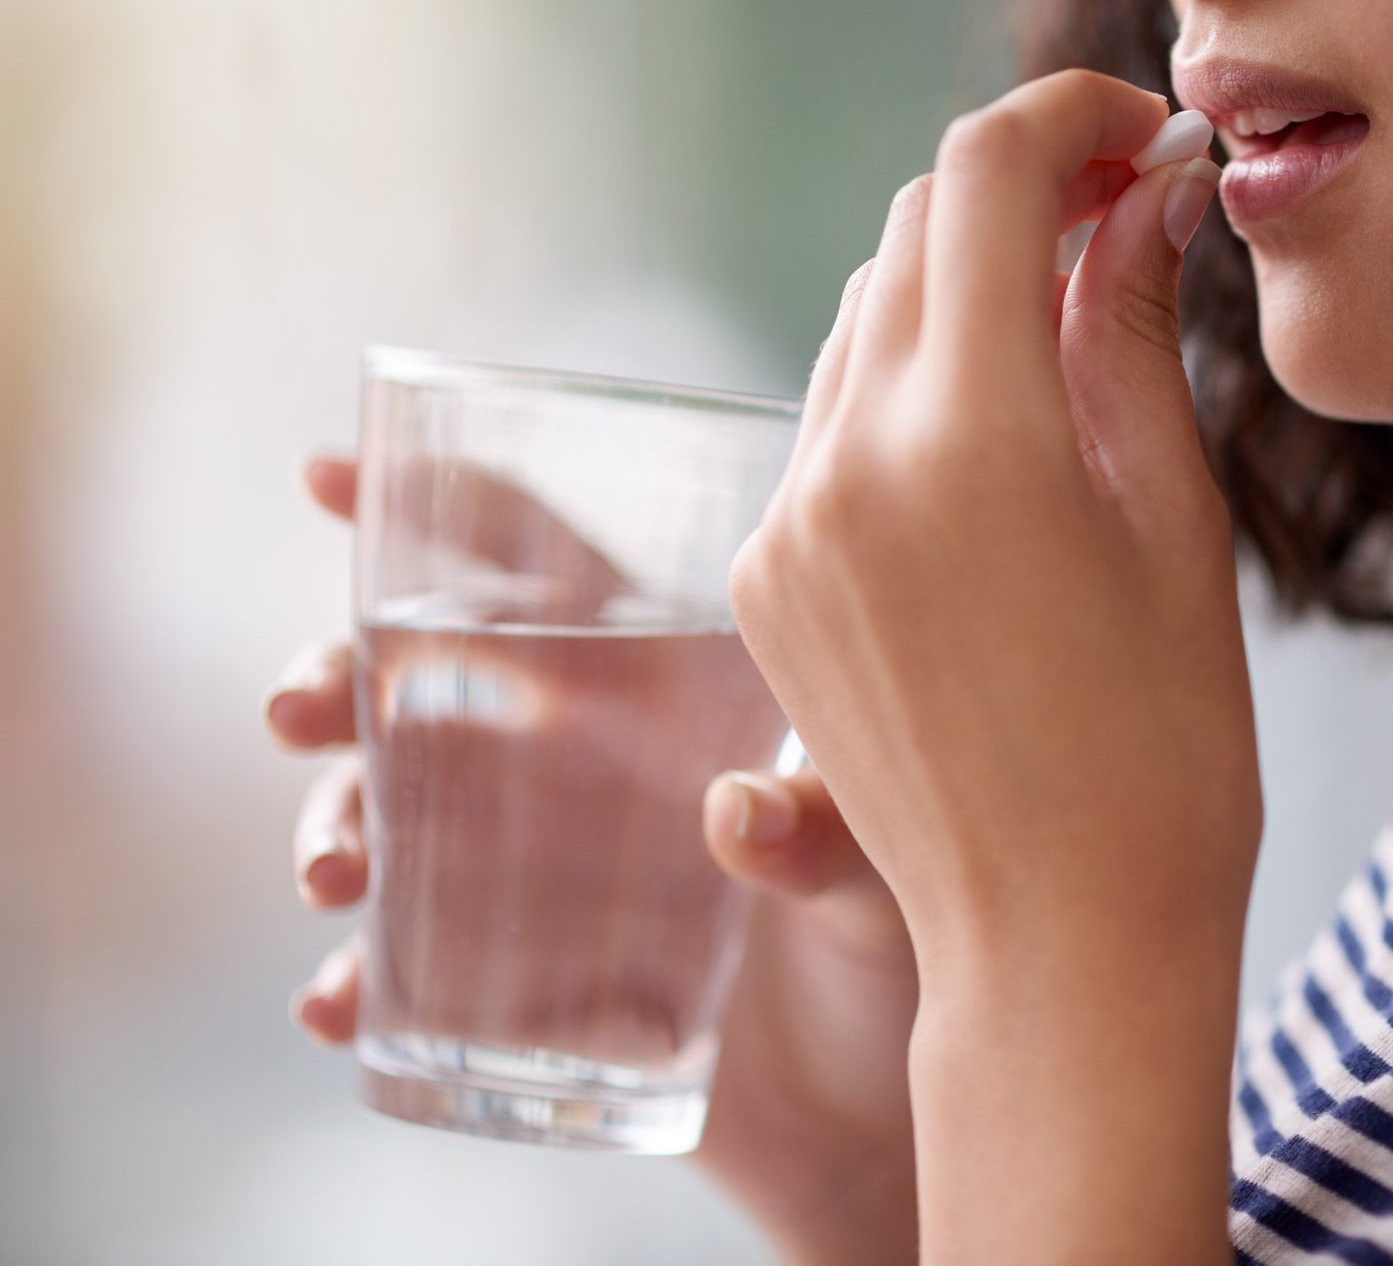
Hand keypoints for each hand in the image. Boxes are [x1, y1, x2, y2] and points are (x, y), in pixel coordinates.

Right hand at [270, 455, 919, 1265]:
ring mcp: (535, 871)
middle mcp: (581, 762)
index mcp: (662, 686)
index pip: (541, 566)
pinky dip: (353, 981)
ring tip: (333, 872)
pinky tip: (338, 1004)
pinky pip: (403, 970)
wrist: (881, 1103)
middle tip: (297, 707)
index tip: (329, 478)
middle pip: (423, 684)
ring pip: (388, 815)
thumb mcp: (889, 870)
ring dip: (333, 824)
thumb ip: (831, 833)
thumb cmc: (906, 936)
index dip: (437, 511)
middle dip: (336, 677)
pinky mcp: (514, 983)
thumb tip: (736, 817)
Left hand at [727, 70, 1261, 1262]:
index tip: (1135, 136)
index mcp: (973, 439)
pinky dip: (907, 392)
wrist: (1061, 944)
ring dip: (960, 293)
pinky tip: (992, 457)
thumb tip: (1143, 192)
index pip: (986, 175)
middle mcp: (848, 463)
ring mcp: (788, 524)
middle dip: (1017, 197)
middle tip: (1118, 222)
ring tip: (1065, 348)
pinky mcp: (764, 581)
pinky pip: (829, 423)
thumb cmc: (1164, 751)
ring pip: (864, 321)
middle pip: (913, 228)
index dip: (1067, 118)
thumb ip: (1135, 331)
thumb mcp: (1175, 522)